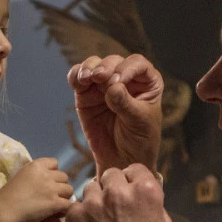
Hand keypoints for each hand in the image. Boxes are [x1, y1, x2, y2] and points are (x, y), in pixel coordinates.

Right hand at [0, 158, 72, 221]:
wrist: (4, 211)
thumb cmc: (6, 197)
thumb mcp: (19, 177)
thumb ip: (32, 175)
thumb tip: (42, 178)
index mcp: (35, 165)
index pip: (54, 163)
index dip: (53, 172)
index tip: (47, 181)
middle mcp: (46, 174)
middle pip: (64, 176)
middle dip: (60, 186)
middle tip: (52, 195)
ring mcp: (51, 188)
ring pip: (69, 190)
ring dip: (64, 197)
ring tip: (56, 205)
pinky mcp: (55, 202)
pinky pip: (68, 204)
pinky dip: (64, 209)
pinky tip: (57, 213)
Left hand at [65, 164, 171, 221]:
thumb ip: (152, 202)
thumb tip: (142, 189)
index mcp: (145, 191)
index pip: (134, 169)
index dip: (131, 181)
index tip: (129, 191)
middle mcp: (119, 191)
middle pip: (110, 175)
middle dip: (112, 188)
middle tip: (114, 208)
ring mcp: (94, 203)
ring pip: (90, 189)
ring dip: (95, 200)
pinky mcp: (75, 217)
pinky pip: (76, 207)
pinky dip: (81, 217)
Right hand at [68, 54, 162, 177]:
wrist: (122, 160)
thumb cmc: (139, 140)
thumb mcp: (138, 122)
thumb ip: (126, 104)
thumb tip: (112, 87)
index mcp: (146, 82)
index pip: (137, 64)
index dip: (127, 68)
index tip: (119, 81)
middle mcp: (125, 78)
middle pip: (113, 62)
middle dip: (106, 67)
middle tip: (100, 78)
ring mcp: (104, 85)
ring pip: (94, 65)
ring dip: (88, 68)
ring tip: (86, 78)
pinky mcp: (86, 95)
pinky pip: (78, 79)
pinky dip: (75, 76)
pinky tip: (77, 82)